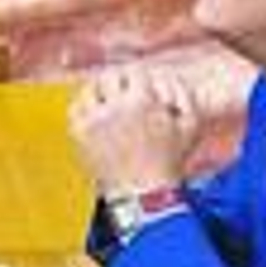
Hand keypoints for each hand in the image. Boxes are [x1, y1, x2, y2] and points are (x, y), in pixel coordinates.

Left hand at [69, 67, 201, 194]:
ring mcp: (94, 120)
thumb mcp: (191, 126)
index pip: (134, 73)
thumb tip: (167, 76)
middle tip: (120, 91)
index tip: (138, 87)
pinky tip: (91, 113)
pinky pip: (74, 108)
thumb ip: (184, 95)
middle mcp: (115, 106)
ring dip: (98, 91)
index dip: (136, 79)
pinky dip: (82, 106)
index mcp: (143, 101)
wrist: (145, 193)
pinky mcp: (80, 134)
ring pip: (89, 90)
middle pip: (109, 76)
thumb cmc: (170, 160)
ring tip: (105, 100)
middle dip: (117, 82)